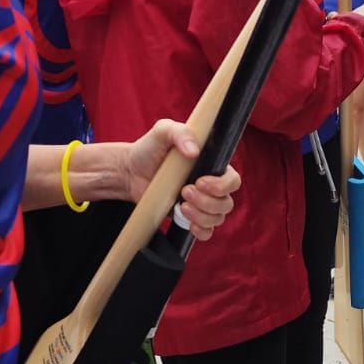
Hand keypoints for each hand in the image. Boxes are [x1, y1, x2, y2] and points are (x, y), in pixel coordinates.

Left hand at [123, 121, 238, 241]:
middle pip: (226, 203)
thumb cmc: (150, 149)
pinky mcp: (189, 217)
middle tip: (184, 191)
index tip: (200, 181)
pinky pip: (207, 231)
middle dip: (207, 202)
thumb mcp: (163, 131)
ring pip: (217, 218)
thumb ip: (180, 132)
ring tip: (181, 206)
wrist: (130, 171)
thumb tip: (194, 151)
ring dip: (202, 215)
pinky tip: (188, 223)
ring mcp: (201, 203)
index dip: (222, 185)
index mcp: (211, 165)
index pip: (233, 180)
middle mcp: (210, 186)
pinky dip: (202, 230)